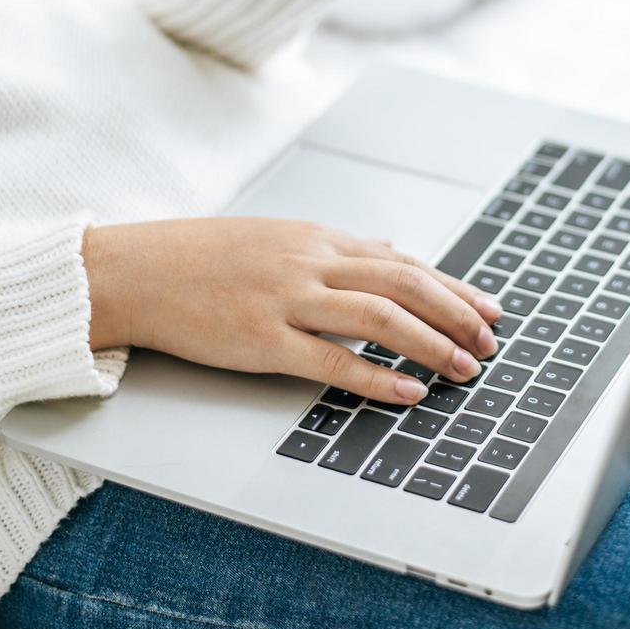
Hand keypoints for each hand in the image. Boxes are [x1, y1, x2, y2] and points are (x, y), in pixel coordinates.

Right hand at [83, 218, 500, 404]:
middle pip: (404, 284)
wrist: (137, 271)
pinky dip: (377, 376)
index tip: (490, 308)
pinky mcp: (262, 339)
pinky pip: (331, 359)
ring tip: (466, 369)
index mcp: (317, 239)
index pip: (403, 261)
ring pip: (379, 317)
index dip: (453, 287)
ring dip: (431, 343)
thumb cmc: (201, 257)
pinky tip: (408, 392)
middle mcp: (310, 262)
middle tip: (492, 342)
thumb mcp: (277, 236)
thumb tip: (389, 248)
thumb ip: (336, 247)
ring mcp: (286, 299)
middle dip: (457, 314)